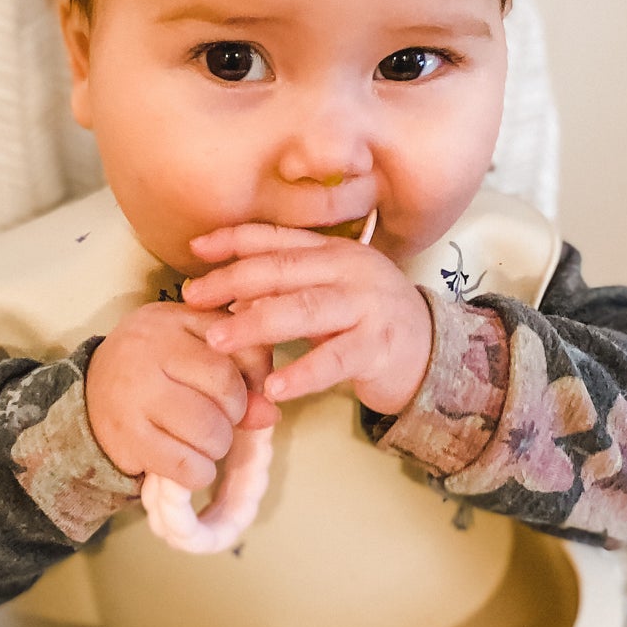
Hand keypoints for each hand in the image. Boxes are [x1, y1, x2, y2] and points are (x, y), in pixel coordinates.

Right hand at [85, 300, 277, 491]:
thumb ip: (239, 371)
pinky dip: (199, 472)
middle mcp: (150, 351)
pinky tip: (190, 462)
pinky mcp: (128, 438)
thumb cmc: (157, 366)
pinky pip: (187, 467)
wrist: (91, 390)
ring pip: (210, 433)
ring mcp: (135, 395)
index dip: (256, 380)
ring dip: (217, 446)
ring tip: (202, 440)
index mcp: (174, 321)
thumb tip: (270, 413)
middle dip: (235, 416)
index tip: (243, 391)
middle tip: (220, 419)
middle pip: (228, 393)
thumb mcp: (195, 350)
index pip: (244, 352)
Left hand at [184, 224, 433, 415]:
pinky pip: (334, 361)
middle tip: (193, 297)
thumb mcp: (333, 290)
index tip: (195, 248)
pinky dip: (301, 373)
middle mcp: (351, 271)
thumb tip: (231, 291)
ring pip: (303, 310)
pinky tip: (273, 387)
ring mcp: (367, 307)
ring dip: (256, 324)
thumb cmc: (370, 322)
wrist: (434, 353)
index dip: (235, 240)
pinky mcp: (379, 347)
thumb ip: (291, 285)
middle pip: (283, 269)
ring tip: (218, 341)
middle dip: (233, 281)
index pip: (279, 239)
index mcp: (336, 252)